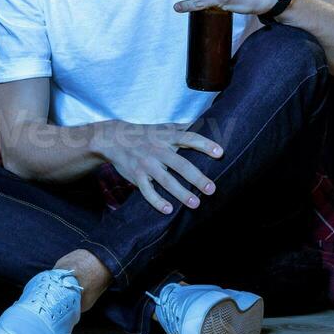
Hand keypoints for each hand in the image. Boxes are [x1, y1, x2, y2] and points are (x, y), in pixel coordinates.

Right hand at [90, 120, 222, 213]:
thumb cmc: (145, 134)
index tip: (220, 153)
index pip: (189, 138)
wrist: (113, 138)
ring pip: (165, 180)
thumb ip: (183, 127)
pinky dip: (157, 201)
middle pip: (180, 164)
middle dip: (196, 177)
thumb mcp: (163, 127)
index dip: (205, 144)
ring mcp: (146, 164)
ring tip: (195, 204)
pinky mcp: (136, 176)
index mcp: (167, 137)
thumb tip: (206, 123)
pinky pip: (147, 191)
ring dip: (181, 193)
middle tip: (211, 189)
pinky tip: (168, 210)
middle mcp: (157, 150)